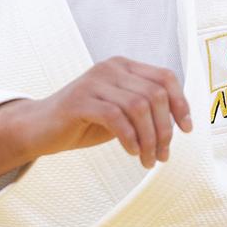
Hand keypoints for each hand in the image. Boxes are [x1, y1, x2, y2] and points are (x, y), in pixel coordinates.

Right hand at [19, 57, 192, 167]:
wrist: (40, 128)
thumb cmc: (84, 121)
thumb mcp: (120, 111)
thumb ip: (145, 108)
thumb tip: (182, 122)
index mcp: (122, 66)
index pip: (165, 77)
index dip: (181, 104)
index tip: (186, 130)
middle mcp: (109, 68)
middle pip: (155, 95)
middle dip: (165, 130)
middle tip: (162, 155)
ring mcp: (93, 82)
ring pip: (139, 107)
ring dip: (149, 139)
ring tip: (147, 160)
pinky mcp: (79, 100)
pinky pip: (117, 118)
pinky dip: (130, 138)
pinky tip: (132, 152)